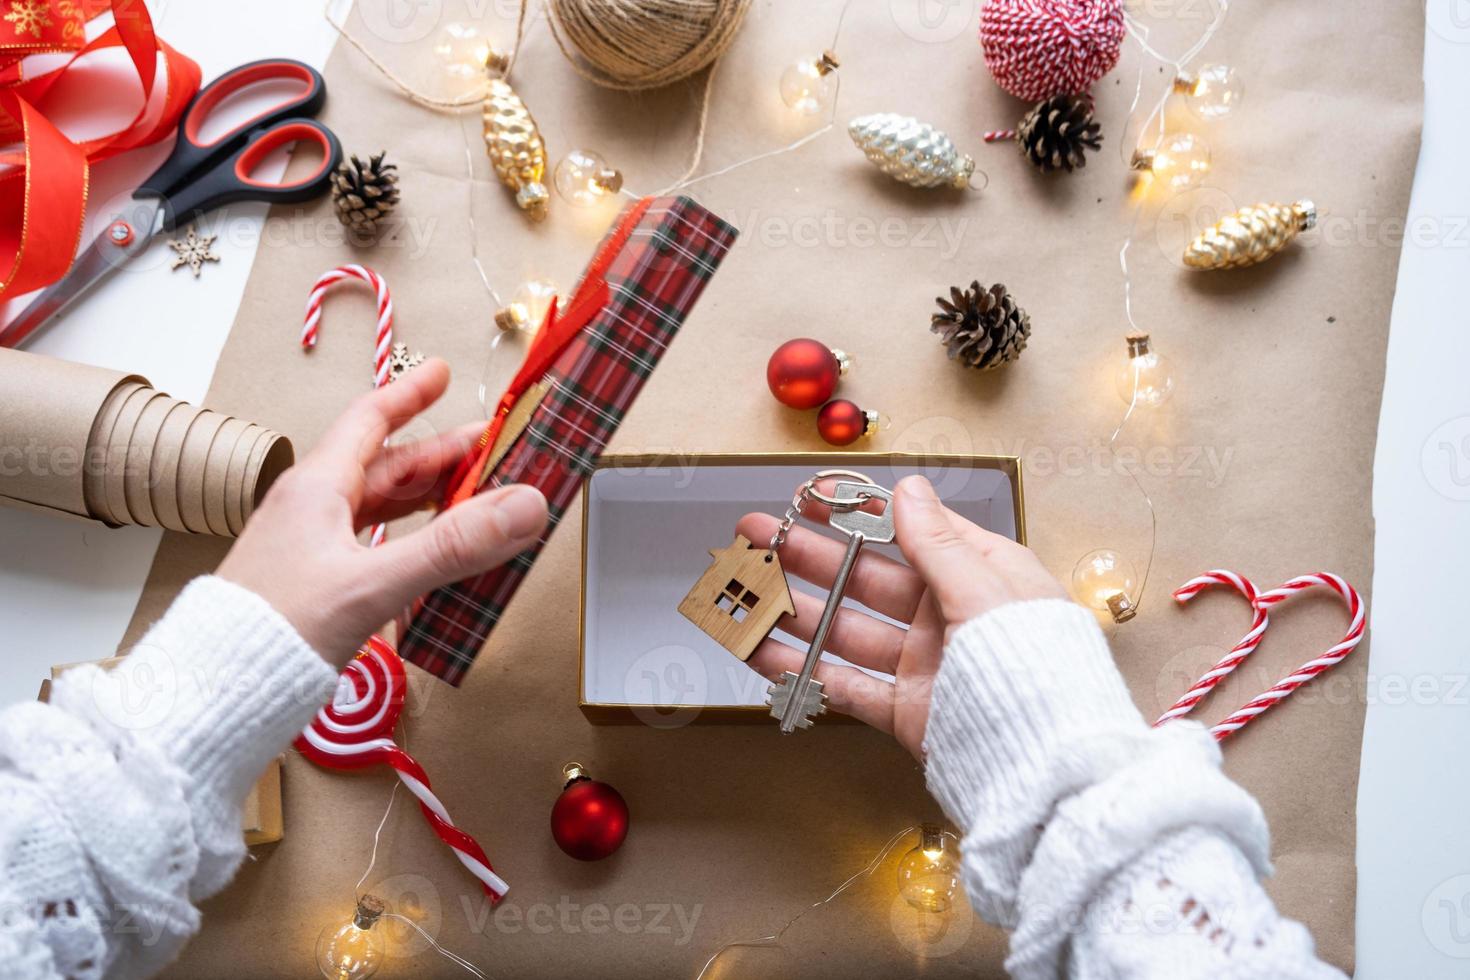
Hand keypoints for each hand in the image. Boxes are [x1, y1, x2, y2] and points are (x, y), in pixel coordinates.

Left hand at [218, 360, 547, 667]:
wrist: (214, 694)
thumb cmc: (275, 633)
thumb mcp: (374, 584)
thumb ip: (452, 546)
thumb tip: (522, 506)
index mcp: (316, 489)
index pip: (370, 421)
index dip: (409, 395)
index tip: (440, 372)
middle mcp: (311, 510)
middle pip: (385, 465)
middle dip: (440, 454)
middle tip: (489, 447)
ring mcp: (311, 548)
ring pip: (380, 506)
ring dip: (429, 497)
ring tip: (475, 497)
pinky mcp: (316, 585)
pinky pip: (373, 545)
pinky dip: (411, 539)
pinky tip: (433, 556)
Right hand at [735, 474, 1063, 757]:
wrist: (1051, 773)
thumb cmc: (1038, 674)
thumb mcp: (987, 592)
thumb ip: (938, 543)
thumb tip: (907, 490)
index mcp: (981, 577)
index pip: (910, 532)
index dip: (857, 512)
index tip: (810, 498)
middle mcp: (949, 618)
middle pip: (865, 578)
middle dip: (807, 557)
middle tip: (756, 537)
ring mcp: (926, 666)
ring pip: (846, 630)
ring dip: (794, 611)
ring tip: (746, 592)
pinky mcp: (908, 713)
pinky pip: (845, 685)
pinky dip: (801, 671)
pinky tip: (763, 654)